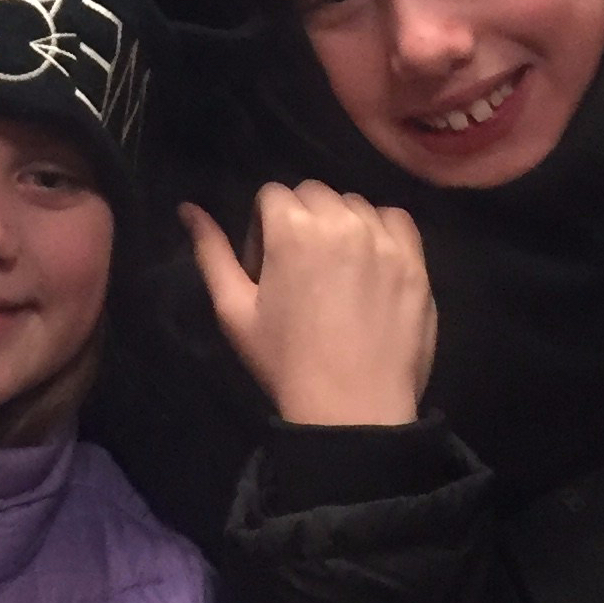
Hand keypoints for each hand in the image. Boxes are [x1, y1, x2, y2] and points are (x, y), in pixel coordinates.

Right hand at [183, 183, 433, 426]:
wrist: (352, 409)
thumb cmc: (285, 361)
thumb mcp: (233, 309)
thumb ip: (211, 252)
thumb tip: (188, 209)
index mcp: (291, 229)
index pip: (272, 193)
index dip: (264, 225)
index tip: (268, 264)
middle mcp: (340, 222)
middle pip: (314, 193)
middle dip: (301, 218)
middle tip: (301, 267)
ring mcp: (383, 241)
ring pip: (355, 204)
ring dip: (341, 223)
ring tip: (338, 268)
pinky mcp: (415, 262)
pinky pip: (397, 220)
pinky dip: (382, 229)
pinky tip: (372, 261)